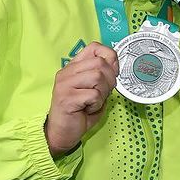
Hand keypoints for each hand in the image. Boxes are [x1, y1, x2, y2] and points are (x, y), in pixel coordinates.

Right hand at [45, 42, 118, 156]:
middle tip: (102, 93)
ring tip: (93, 102)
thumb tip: (116, 65)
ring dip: (102, 93)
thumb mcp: (95, 89)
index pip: (95, 47)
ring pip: (98, 76)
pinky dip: (96, 104)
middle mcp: (67, 72)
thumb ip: (103, 76)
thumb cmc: (80, 111)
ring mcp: (65, 84)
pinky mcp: (67, 98)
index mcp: (74, 67)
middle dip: (109, 80)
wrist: (63, 132)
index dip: (110, 59)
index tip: (111, 74)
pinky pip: (94, 95)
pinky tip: (87, 109)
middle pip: (100, 63)